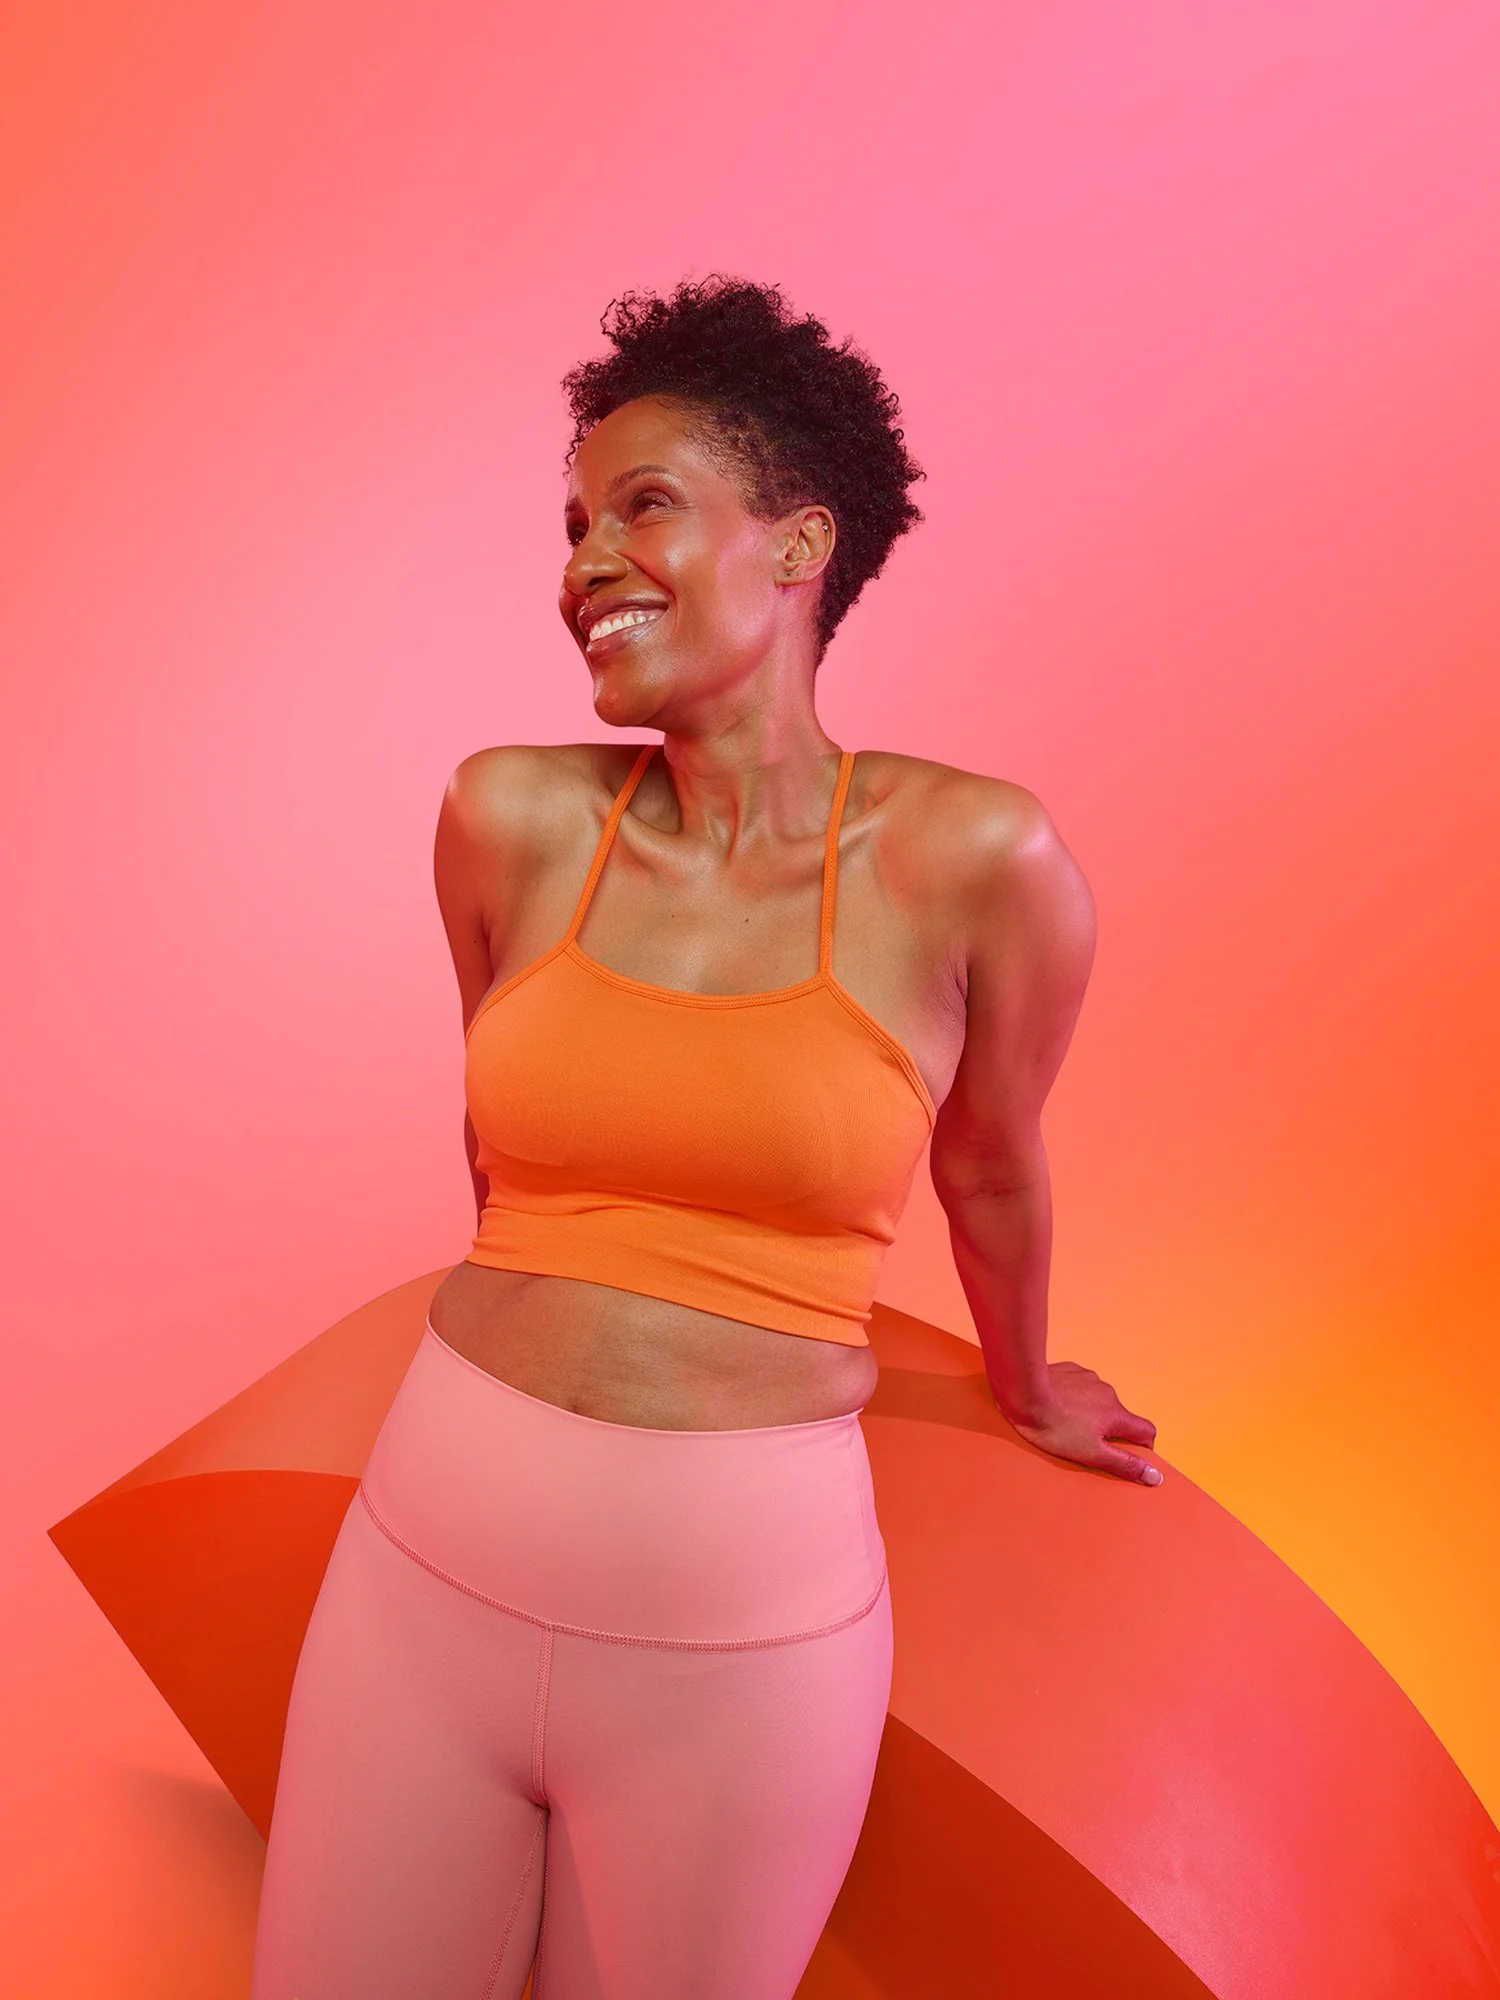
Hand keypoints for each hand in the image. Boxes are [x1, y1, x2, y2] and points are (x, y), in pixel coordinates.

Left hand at [1002, 1361, 1161, 1484]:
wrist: (1024, 1393)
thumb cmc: (1056, 1427)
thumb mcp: (1092, 1454)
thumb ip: (1124, 1464)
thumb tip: (1155, 1476)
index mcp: (1117, 1414)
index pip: (1146, 1431)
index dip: (1143, 1447)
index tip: (1129, 1456)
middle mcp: (1108, 1393)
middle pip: (1120, 1416)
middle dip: (1109, 1431)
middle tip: (1086, 1444)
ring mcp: (1089, 1379)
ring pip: (1099, 1400)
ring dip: (1090, 1412)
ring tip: (1066, 1424)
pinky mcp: (1070, 1371)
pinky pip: (1080, 1386)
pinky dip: (1074, 1397)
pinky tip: (1057, 1405)